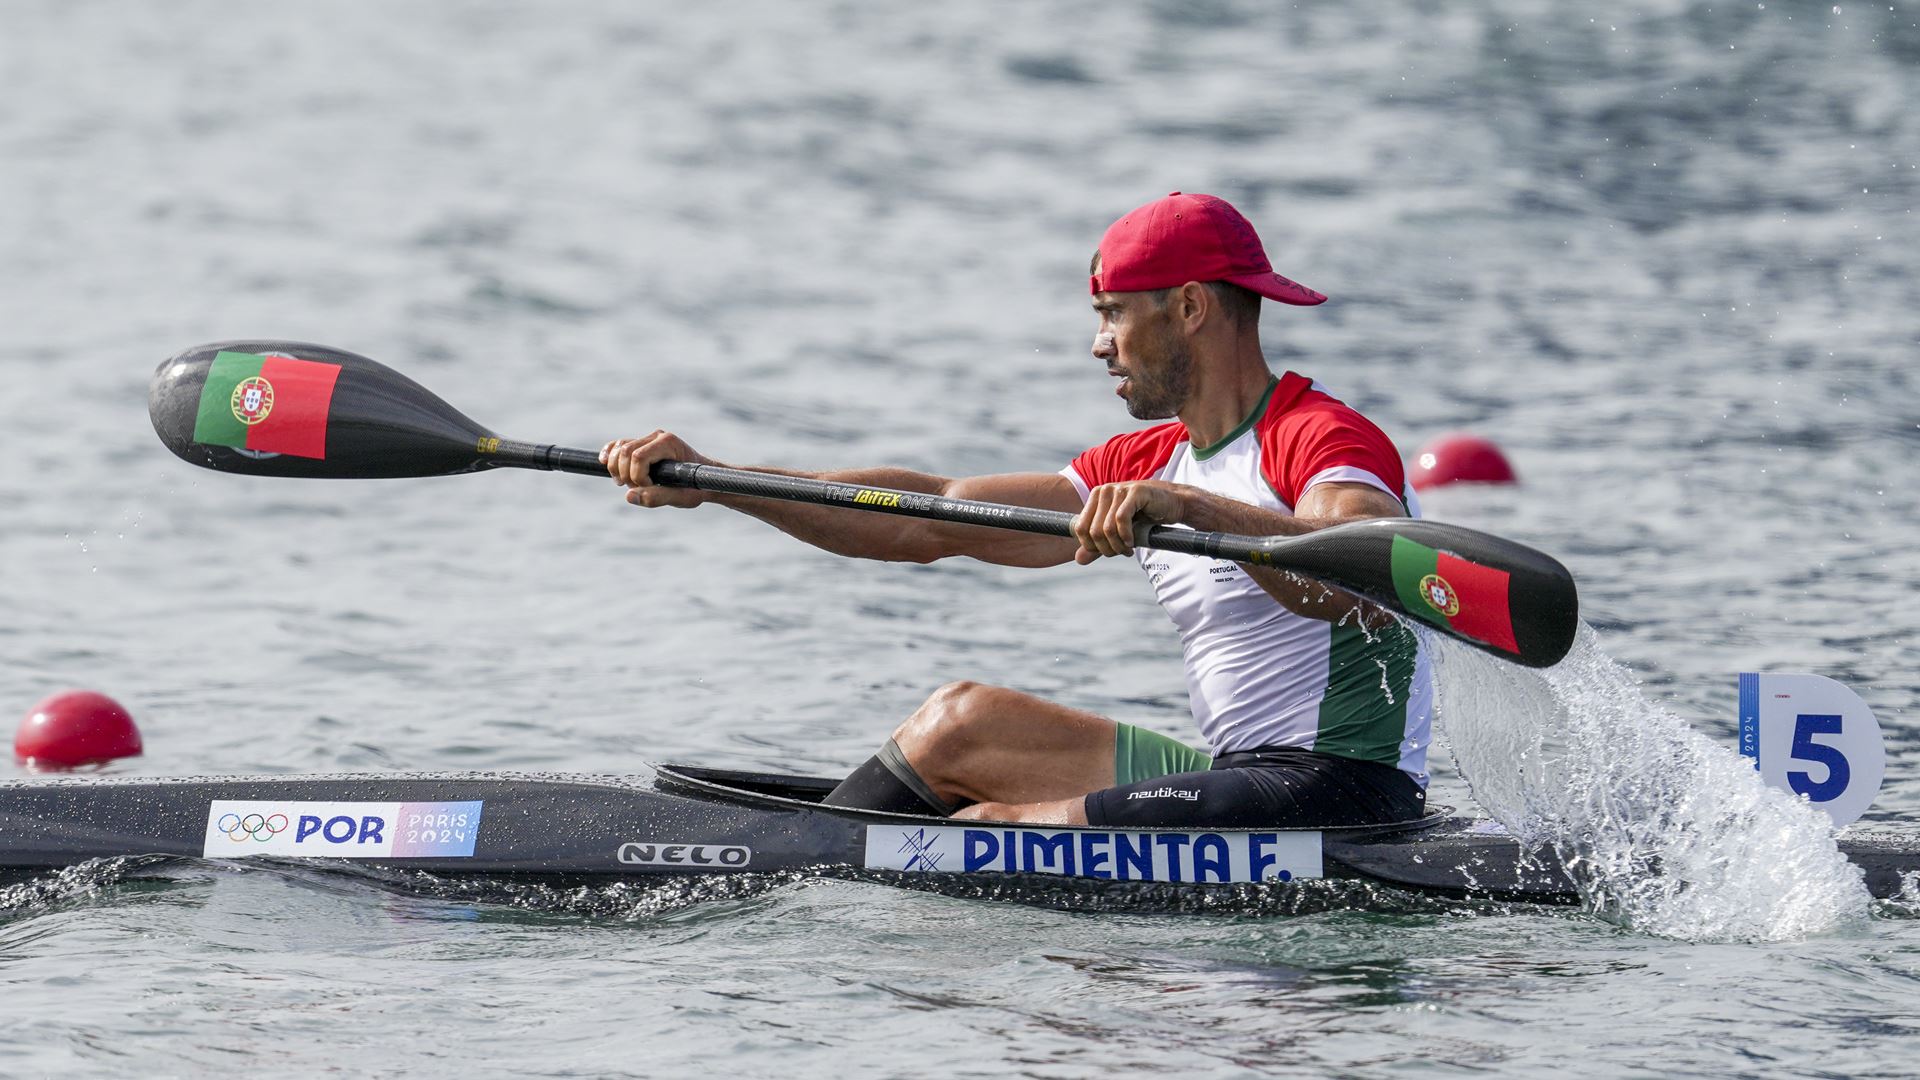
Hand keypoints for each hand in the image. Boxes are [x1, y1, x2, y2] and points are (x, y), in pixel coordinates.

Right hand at [600, 431, 714, 508]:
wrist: (703, 480)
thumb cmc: (695, 488)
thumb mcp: (681, 498)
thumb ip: (657, 497)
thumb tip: (629, 496)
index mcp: (669, 443)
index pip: (639, 456)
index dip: (637, 477)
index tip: (649, 488)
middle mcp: (658, 436)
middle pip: (625, 451)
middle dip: (625, 473)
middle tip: (636, 488)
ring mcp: (649, 439)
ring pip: (620, 447)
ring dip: (616, 467)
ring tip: (626, 483)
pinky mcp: (642, 444)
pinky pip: (619, 445)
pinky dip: (609, 453)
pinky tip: (604, 462)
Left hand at [1071, 481, 1188, 563]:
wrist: (1173, 504)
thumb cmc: (1145, 517)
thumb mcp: (1118, 533)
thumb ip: (1098, 544)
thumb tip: (1079, 559)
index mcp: (1095, 497)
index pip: (1080, 528)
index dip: (1092, 546)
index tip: (1108, 552)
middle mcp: (1104, 490)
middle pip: (1093, 530)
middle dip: (1107, 548)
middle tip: (1122, 552)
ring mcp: (1119, 489)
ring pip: (1106, 527)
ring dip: (1118, 545)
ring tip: (1129, 549)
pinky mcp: (1134, 491)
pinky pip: (1121, 519)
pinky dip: (1126, 536)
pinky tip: (1133, 541)